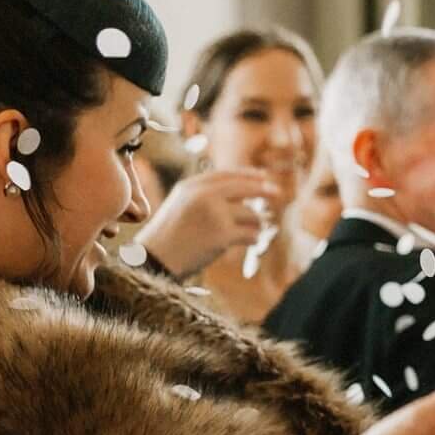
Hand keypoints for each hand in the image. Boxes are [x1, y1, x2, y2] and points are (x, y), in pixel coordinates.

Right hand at [135, 168, 280, 277]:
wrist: (155, 259)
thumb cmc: (170, 235)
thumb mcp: (182, 204)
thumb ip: (207, 194)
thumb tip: (245, 192)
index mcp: (191, 186)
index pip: (227, 175)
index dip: (249, 175)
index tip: (264, 177)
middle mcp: (203, 195)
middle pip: (245, 188)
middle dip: (265, 190)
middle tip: (278, 193)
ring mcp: (214, 214)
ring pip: (252, 215)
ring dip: (256, 225)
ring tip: (248, 233)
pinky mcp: (223, 235)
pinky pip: (252, 234)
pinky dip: (254, 240)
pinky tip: (250, 243)